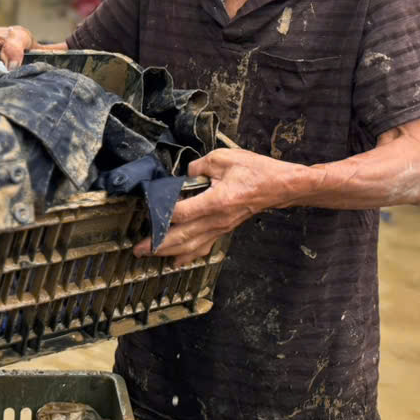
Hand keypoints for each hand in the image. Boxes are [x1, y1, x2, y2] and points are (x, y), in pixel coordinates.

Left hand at [135, 148, 291, 265]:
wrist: (280, 186)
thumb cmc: (256, 170)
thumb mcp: (224, 158)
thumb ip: (199, 165)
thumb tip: (185, 174)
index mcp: (218, 201)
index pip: (183, 212)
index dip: (163, 213)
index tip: (146, 210)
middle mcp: (218, 219)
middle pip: (183, 236)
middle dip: (158, 243)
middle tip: (138, 248)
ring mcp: (222, 227)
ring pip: (192, 245)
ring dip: (169, 252)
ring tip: (150, 255)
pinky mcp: (225, 229)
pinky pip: (204, 246)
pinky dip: (188, 255)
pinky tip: (177, 261)